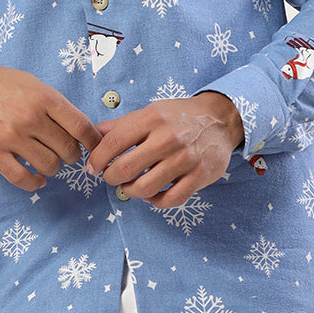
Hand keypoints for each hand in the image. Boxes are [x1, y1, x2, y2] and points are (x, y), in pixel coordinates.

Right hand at [0, 57, 101, 190]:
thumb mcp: (30, 83)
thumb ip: (54, 104)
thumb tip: (79, 128)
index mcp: (43, 97)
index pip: (81, 126)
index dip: (93, 141)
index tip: (94, 146)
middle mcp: (30, 118)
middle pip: (68, 150)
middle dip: (71, 155)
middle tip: (64, 152)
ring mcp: (11, 138)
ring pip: (50, 166)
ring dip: (53, 167)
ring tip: (47, 160)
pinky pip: (23, 179)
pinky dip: (35, 183)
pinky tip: (37, 178)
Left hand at [85, 93, 244, 206]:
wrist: (220, 119)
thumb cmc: (180, 116)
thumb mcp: (150, 111)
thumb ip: (122, 125)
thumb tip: (94, 135)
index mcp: (152, 119)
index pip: (114, 142)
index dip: (98, 158)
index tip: (93, 167)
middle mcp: (169, 138)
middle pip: (126, 168)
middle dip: (111, 177)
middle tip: (110, 177)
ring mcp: (186, 159)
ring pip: (146, 188)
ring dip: (130, 191)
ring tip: (128, 186)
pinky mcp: (199, 176)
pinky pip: (170, 199)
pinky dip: (155, 201)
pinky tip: (150, 194)